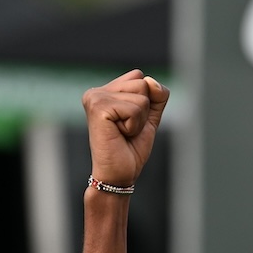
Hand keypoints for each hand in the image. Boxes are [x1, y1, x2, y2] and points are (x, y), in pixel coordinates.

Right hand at [81, 70, 170, 186]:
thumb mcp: (150, 116)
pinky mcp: (98, 107)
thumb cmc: (131, 148)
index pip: (141, 77)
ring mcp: (95, 97)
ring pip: (142, 96)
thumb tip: (150, 81)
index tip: (130, 121)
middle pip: (143, 83)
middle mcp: (96, 91)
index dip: (146, 102)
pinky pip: (135, 109)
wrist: (119, 174)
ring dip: (139, 120)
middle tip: (126, 129)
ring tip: (123, 132)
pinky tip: (119, 134)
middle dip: (143, 111)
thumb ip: (157, 95)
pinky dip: (134, 126)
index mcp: (105, 90)